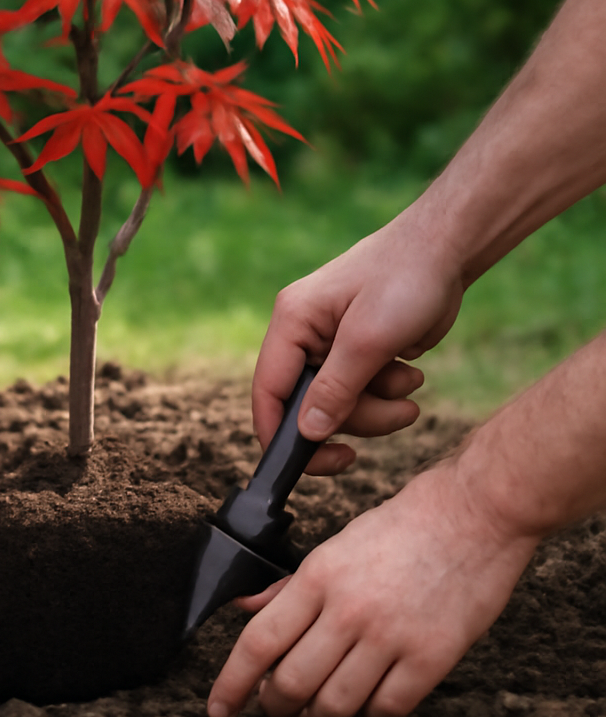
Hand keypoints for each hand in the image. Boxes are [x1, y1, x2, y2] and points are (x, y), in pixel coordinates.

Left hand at [206, 457, 537, 716]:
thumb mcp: (338, 544)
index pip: (259, 642)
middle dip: (276, 707)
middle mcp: (348, 609)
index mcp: (319, 575)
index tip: (219, 710)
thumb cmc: (406, 525)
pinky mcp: (432, 657)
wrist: (477, 512)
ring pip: (334, 706)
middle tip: (279, 708)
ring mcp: (390, 636)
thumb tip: (246, 608)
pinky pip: (387, 712)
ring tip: (321, 712)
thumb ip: (292, 584)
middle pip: (290, 684)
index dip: (232, 684)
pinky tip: (371, 707)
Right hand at [254, 209, 466, 474]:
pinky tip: (411, 370)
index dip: (282, 435)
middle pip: (310, 407)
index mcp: (291, 322)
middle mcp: (304, 335)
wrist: (448, 251)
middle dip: (356, 417)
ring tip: (412, 384)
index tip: (313, 465)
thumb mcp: (369, 340)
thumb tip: (307, 434)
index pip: (268, 391)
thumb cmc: (405, 279)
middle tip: (398, 415)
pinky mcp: (359, 351)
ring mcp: (332, 344)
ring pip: (341, 406)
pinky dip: (389, 392)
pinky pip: (364, 394)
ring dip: (380, 407)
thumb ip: (335, 389)